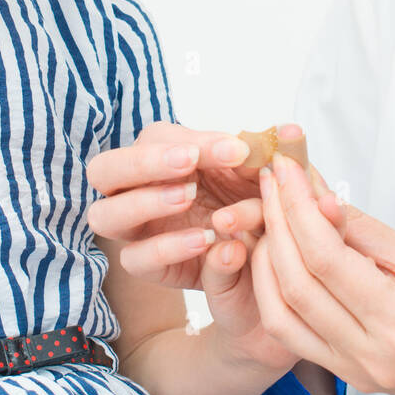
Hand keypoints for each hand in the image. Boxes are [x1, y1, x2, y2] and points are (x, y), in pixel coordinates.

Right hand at [86, 121, 340, 373]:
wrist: (263, 254)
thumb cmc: (254, 198)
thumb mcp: (266, 175)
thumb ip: (275, 155)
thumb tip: (290, 129)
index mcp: (162, 155)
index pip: (153, 138)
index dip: (190, 139)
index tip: (234, 150)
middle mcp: (137, 188)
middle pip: (104, 169)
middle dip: (144, 163)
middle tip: (188, 162)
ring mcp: (136, 228)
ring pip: (105, 215)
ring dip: (144, 203)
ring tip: (189, 197)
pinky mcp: (147, 265)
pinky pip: (136, 259)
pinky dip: (168, 246)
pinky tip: (204, 239)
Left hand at [250, 151, 394, 394]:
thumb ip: (368, 233)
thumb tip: (323, 199)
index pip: (326, 257)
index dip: (300, 207)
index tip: (290, 171)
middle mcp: (370, 353)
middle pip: (297, 282)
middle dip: (278, 223)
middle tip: (273, 182)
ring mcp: (354, 370)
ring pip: (283, 313)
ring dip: (268, 260)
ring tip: (270, 215)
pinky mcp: (346, 375)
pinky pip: (293, 335)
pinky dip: (277, 293)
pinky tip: (278, 260)